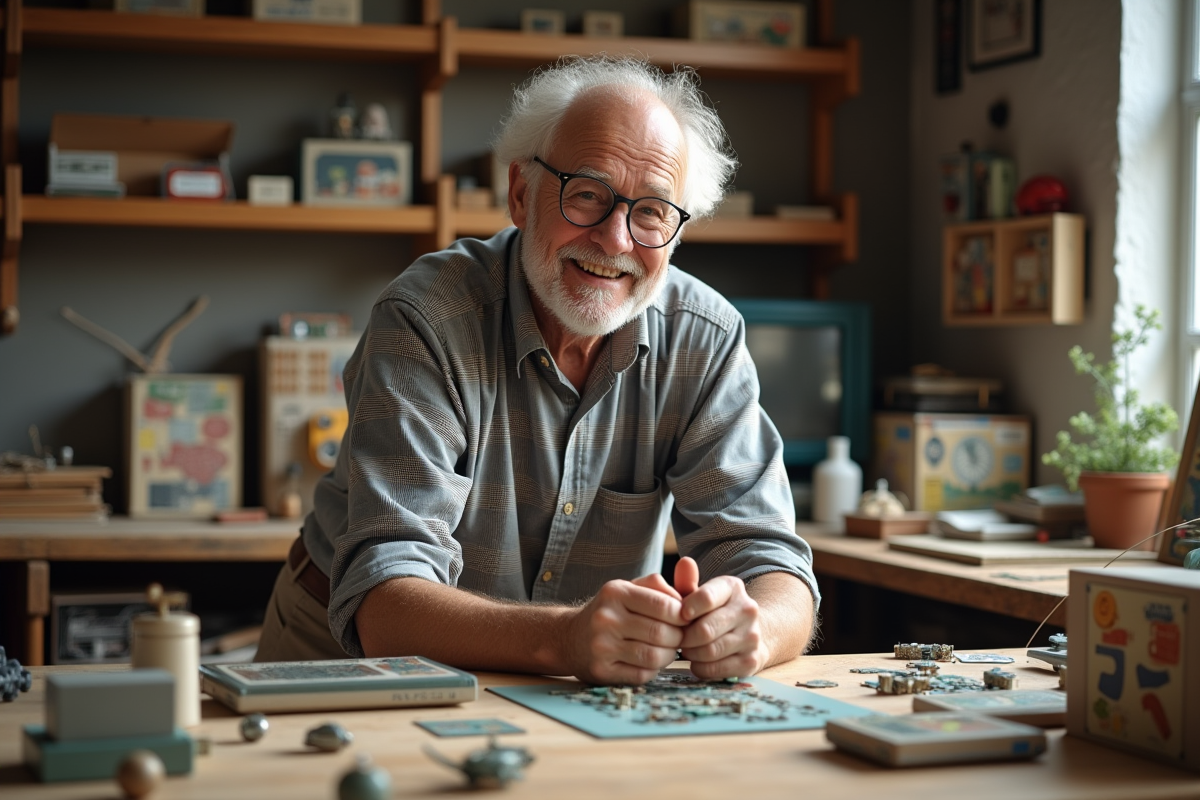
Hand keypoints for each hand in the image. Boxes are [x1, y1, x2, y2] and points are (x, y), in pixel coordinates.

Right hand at [563, 575, 685, 684]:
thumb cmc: (610, 612)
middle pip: (660, 633)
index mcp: (615, 592)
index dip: (682, 615)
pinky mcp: (601, 670)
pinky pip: (641, 675)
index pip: (664, 605)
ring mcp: (601, 646)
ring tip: (667, 651)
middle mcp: (605, 618)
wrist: (570, 638)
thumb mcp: (628, 589)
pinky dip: (653, 670)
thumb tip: (686, 599)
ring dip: (668, 656)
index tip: (685, 620)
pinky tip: (650, 662)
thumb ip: (657, 587)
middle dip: (678, 638)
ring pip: (653, 657)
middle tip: (680, 638)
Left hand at [676, 565, 766, 679]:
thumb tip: (684, 562)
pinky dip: (700, 668)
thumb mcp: (699, 594)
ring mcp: (752, 636)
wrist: (747, 633)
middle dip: (684, 637)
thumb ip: (687, 582)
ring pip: (709, 651)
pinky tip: (698, 662)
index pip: (706, 597)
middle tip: (677, 638)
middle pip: (705, 630)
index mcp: (733, 587)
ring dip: (691, 654)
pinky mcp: (752, 661)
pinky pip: (716, 670)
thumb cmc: (713, 612)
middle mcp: (748, 610)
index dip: (686, 610)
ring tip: (687, 649)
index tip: (678, 617)